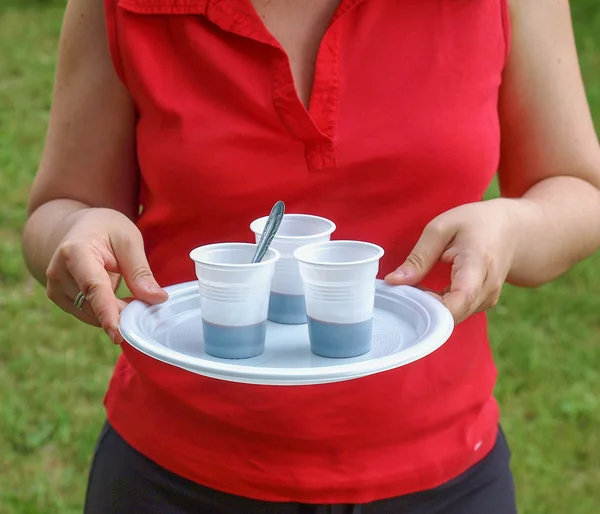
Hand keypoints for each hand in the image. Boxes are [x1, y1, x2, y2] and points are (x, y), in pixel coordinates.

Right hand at [45, 208, 167, 343]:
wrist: (81, 227)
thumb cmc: (107, 230)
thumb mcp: (129, 241)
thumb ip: (140, 272)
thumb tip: (157, 299)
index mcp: (75, 252)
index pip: (93, 287)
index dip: (107, 312)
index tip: (117, 333)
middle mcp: (58, 272)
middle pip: (94, 305)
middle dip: (122, 311)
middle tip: (146, 305)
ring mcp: (55, 287)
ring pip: (92, 314)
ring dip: (115, 312)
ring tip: (130, 294)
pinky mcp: (59, 298)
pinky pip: (88, 315)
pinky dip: (106, 313)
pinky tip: (117, 299)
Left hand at [385, 199, 522, 323]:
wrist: (513, 229)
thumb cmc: (475, 224)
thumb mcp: (441, 229)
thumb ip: (418, 258)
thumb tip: (393, 282)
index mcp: (478, 264)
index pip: (460, 300)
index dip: (433, 310)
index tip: (409, 301)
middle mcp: (487, 288)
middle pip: (452, 314)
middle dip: (423, 308)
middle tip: (404, 290)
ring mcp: (488, 300)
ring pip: (453, 317)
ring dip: (430, 308)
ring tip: (416, 287)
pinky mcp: (483, 304)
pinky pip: (457, 313)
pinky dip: (439, 307)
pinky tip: (428, 291)